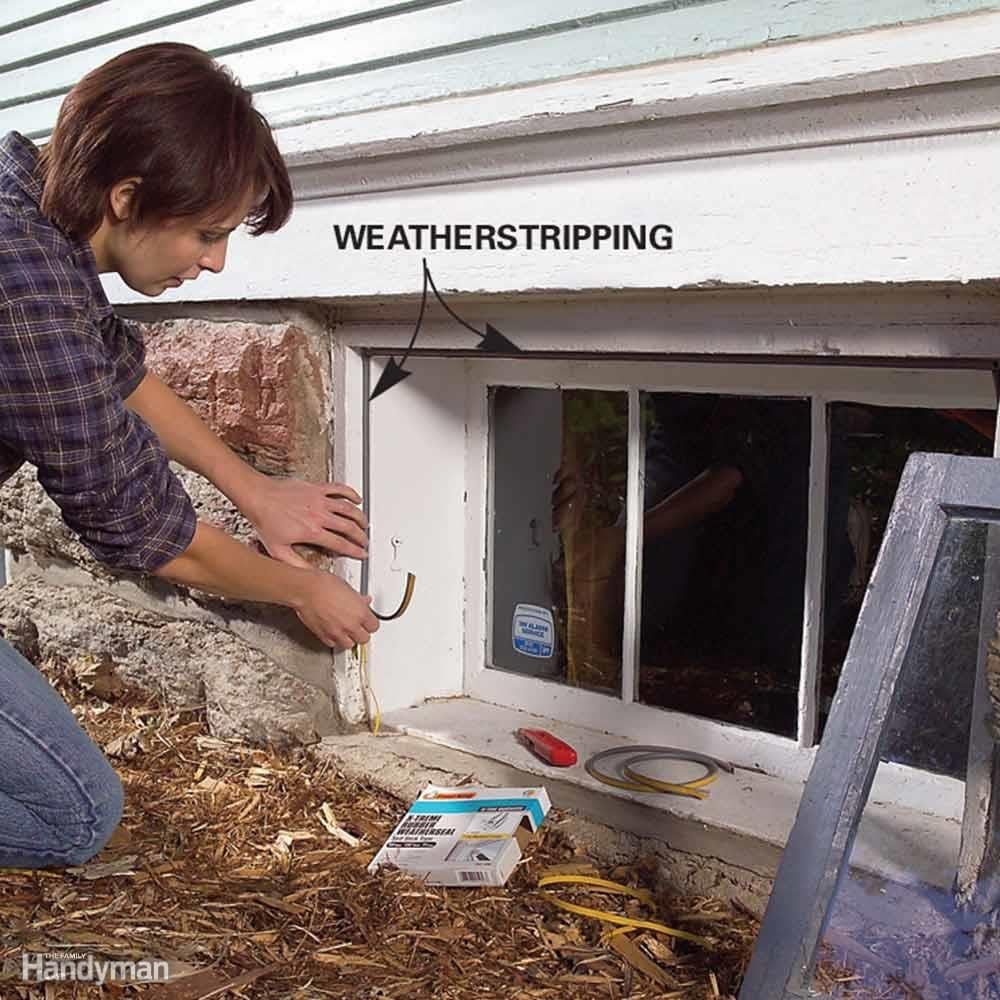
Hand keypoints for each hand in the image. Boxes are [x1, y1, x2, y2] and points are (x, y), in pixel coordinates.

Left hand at [245, 476, 368, 566]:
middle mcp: (319, 515)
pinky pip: (339, 489)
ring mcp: (319, 500)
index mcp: (312, 532)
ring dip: (359, 517)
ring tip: (364, 524)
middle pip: (349, 527)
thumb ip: (296, 565)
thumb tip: (308, 575)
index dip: (355, 551)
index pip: (341, 544)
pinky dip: (351, 493)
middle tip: (364, 541)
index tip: (361, 554)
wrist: (257, 495)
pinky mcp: (316, 488)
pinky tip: (356, 499)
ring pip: (348, 509)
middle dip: (361, 536)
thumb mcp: (278, 550)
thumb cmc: (264, 519)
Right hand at [296, 571, 379, 648]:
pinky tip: (334, 632)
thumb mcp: (348, 588)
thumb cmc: (324, 585)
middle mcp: (350, 625)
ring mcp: (337, 632)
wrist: (306, 590)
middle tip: (358, 627)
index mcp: (360, 613)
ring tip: (346, 631)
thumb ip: (359, 599)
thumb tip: (364, 601)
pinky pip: (333, 644)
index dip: (371, 623)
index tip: (368, 621)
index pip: (374, 626)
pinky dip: (334, 640)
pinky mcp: (324, 636)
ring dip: (349, 639)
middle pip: (364, 639)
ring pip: (350, 645)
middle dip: (362, 633)